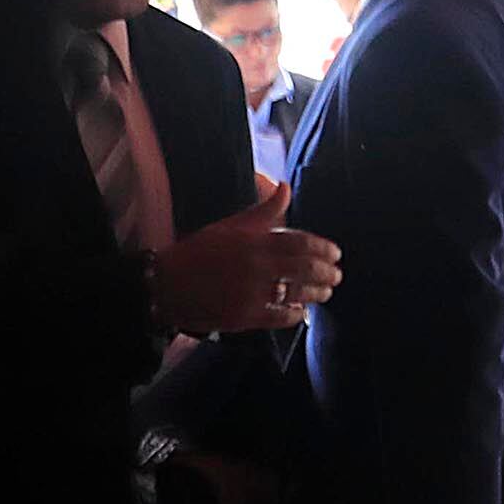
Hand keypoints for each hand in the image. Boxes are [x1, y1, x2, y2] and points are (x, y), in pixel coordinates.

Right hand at [154, 180, 342, 335]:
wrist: (165, 286)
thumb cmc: (198, 252)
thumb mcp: (229, 226)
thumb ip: (262, 210)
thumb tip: (285, 186)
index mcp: (252, 241)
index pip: (299, 242)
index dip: (322, 248)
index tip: (336, 253)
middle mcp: (255, 266)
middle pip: (304, 268)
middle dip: (326, 272)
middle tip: (337, 274)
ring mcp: (251, 293)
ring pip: (296, 293)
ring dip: (316, 293)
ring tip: (326, 292)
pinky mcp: (244, 316)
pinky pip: (280, 316)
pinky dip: (295, 314)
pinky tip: (301, 311)